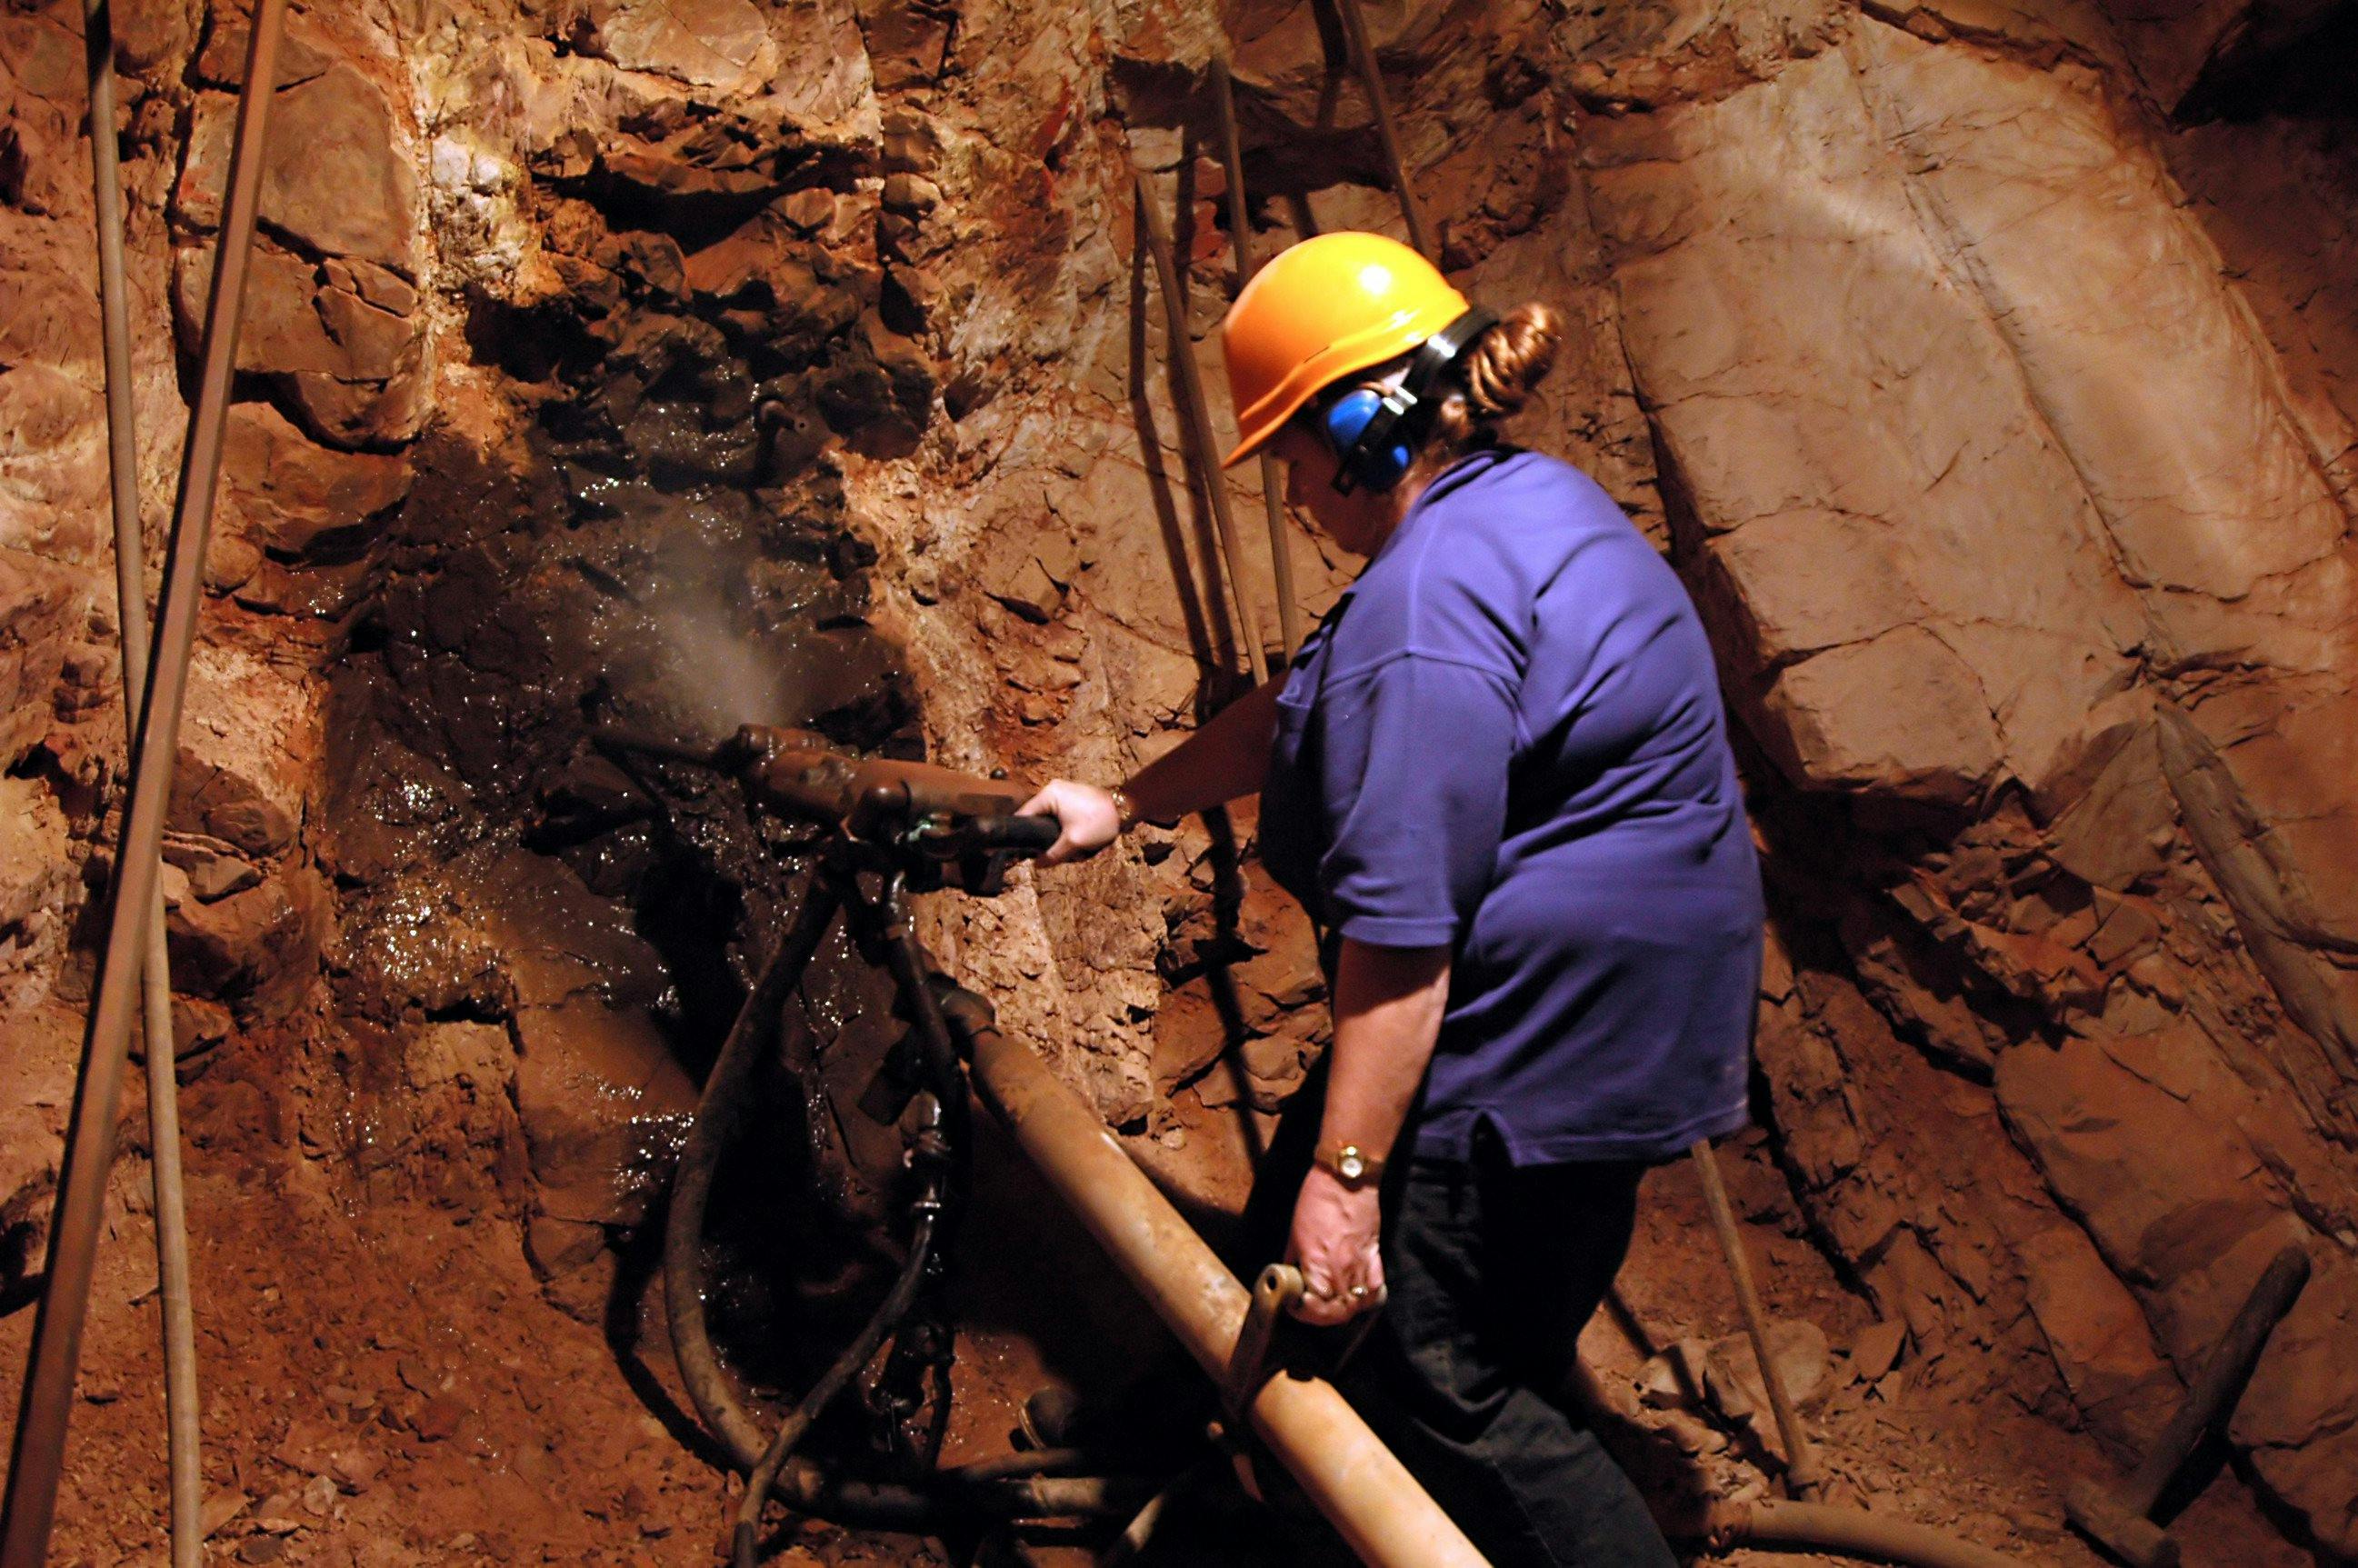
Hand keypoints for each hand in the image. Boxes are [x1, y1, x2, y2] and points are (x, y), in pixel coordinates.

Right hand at [1017, 779, 1121, 865]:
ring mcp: (1064, 792)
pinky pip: (1061, 816)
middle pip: (1037, 817)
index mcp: (1049, 794)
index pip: (1024, 815)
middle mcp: (1053, 789)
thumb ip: (1053, 854)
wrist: (1126, 809)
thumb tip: (1037, 865)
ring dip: (1057, 834)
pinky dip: (1065, 828)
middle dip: (1044, 836)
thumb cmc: (1099, 821)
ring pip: (1050, 819)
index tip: (1021, 851)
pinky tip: (1075, 839)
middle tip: (1051, 852)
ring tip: (1069, 847)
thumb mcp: (1074, 842)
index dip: (1021, 835)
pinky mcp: (1073, 798)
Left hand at [1285, 1165, 1384, 1325]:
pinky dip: (1367, 1296)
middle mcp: (1341, 1270)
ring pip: (1358, 1304)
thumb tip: (1291, 1275)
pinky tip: (1357, 1293)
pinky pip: (1376, 1287)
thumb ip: (1294, 1259)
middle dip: (1324, 1316)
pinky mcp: (1375, 1255)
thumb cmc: (1316, 1199)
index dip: (1304, 1313)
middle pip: (1339, 1312)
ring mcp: (1361, 1264)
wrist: (1346, 1177)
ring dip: (1345, 1309)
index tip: (1296, 1306)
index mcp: (1317, 1265)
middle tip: (1313, 1308)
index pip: (1315, 1307)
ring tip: (1334, 1303)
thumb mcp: (1294, 1232)